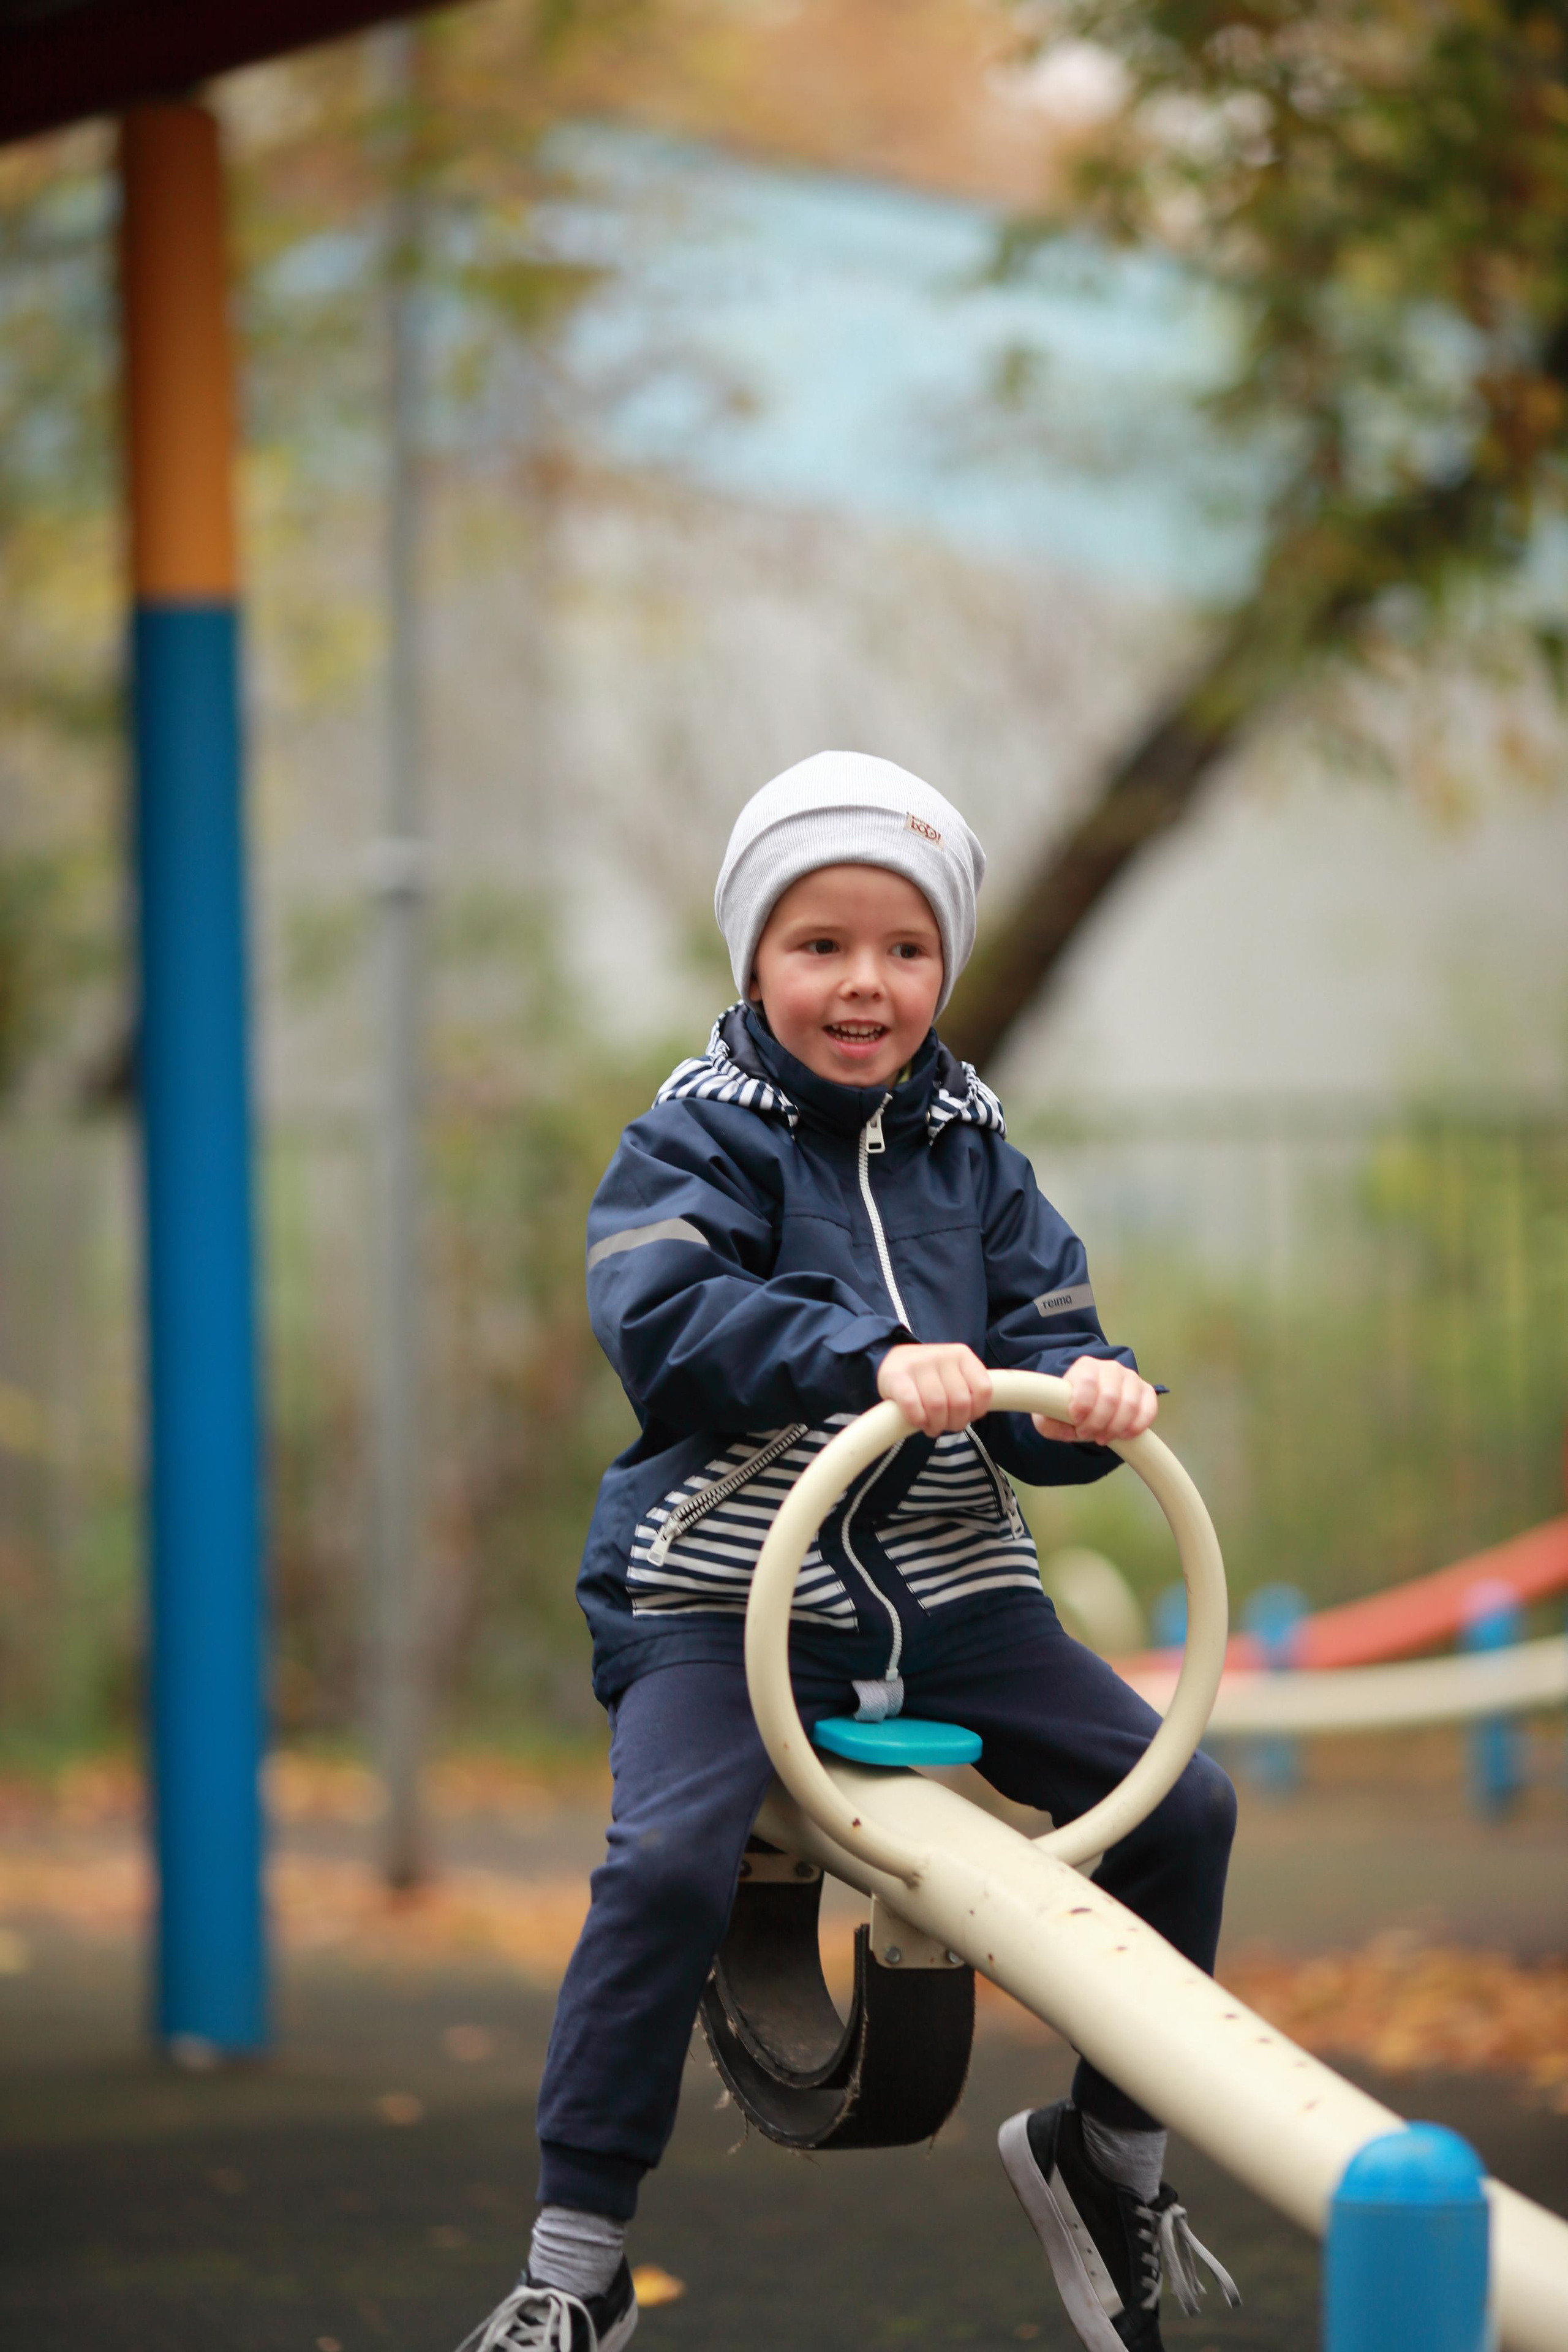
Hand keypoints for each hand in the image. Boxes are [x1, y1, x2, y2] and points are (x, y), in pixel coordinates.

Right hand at [877, 1343, 992, 1435]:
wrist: (892, 1359)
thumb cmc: (930, 1375)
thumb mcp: (955, 1373)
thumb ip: (968, 1389)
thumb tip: (974, 1414)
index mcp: (962, 1355)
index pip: (983, 1390)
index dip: (977, 1411)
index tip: (967, 1416)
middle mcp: (942, 1355)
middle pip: (960, 1402)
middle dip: (955, 1423)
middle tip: (946, 1425)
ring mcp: (918, 1364)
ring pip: (937, 1406)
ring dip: (936, 1425)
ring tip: (932, 1426)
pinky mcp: (896, 1376)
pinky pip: (912, 1405)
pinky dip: (918, 1419)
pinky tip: (918, 1422)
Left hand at [1033, 1356, 1157, 1445]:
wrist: (1089, 1402)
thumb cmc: (1070, 1406)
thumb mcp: (1049, 1415)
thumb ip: (1049, 1423)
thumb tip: (1067, 1431)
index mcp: (1085, 1367)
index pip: (1087, 1381)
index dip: (1083, 1404)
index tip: (1076, 1420)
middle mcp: (1110, 1368)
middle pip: (1110, 1397)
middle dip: (1097, 1422)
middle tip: (1087, 1434)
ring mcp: (1131, 1378)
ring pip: (1129, 1404)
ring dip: (1115, 1427)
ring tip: (1103, 1438)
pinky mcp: (1146, 1392)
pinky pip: (1149, 1409)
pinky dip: (1137, 1426)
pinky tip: (1123, 1435)